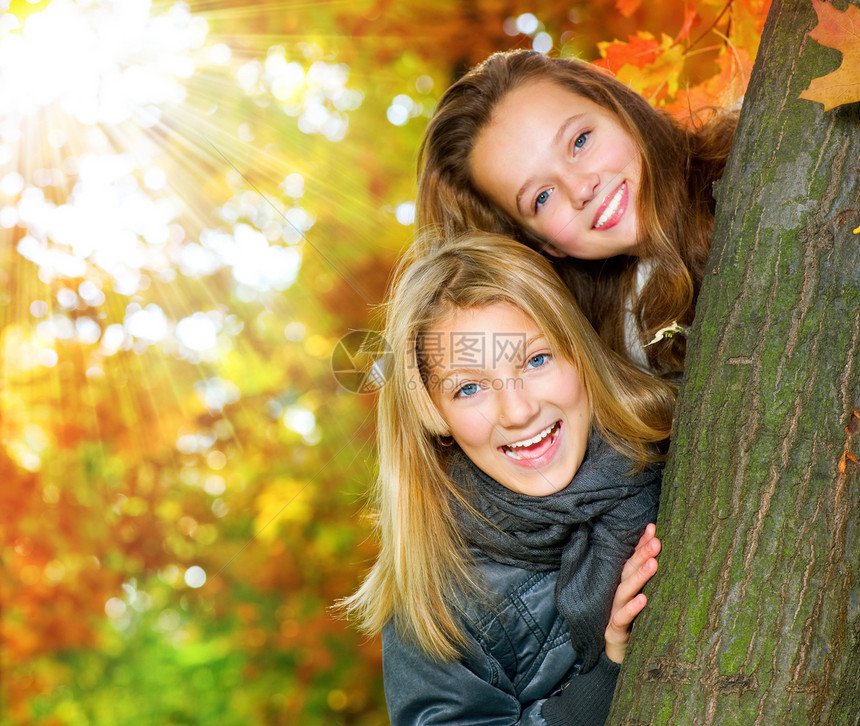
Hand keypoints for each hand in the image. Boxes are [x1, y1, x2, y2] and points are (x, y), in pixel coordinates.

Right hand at [604, 523, 660, 663]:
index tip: (653, 528)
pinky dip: (632, 608)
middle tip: (657, 541)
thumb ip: (653, 583)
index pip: (633, 560)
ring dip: (638, 576)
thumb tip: (668, 560)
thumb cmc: (637, 626)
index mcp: (626, 586)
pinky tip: (644, 599)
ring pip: (624, 590)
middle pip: (628, 570)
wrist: (620, 657)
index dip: (641, 544)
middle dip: (642, 554)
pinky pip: (622, 617)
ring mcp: (615, 611)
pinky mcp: (615, 630)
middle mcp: (619, 595)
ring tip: (653, 563)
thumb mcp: (645, 602)